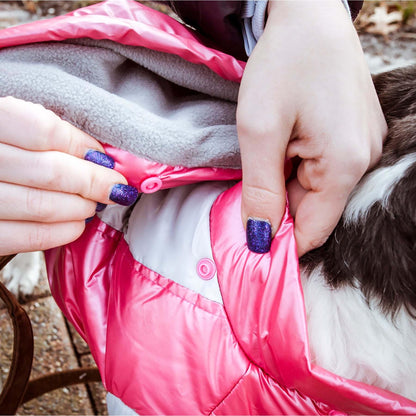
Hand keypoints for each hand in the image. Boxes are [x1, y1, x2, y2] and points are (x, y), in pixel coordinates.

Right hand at [0, 96, 135, 254]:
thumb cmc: (3, 147)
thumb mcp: (13, 125)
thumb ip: (46, 133)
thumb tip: (100, 158)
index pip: (44, 130)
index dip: (82, 146)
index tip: (104, 158)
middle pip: (50, 171)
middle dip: (94, 182)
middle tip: (114, 187)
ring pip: (41, 205)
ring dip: (80, 207)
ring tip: (94, 204)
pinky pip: (26, 237)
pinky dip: (61, 232)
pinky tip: (77, 225)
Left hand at [237, 0, 386, 255]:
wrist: (309, 14)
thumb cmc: (284, 64)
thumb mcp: (259, 131)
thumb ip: (261, 190)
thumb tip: (260, 238)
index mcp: (345, 164)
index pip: (314, 230)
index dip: (281, 243)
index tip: (249, 246)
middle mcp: (364, 160)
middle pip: (314, 210)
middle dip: (277, 207)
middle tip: (246, 188)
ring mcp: (362, 146)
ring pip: (316, 190)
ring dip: (285, 183)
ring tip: (267, 152)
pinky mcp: (354, 135)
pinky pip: (323, 168)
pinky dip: (297, 167)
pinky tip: (283, 143)